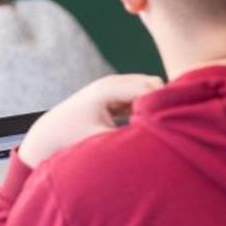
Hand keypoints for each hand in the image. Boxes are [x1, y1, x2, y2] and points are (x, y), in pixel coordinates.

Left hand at [18, 73, 163, 167]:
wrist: (47, 136)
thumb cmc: (71, 140)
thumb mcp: (100, 143)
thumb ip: (128, 141)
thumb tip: (155, 144)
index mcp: (108, 89)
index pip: (149, 88)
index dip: (165, 105)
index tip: (177, 126)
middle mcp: (112, 82)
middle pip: (153, 83)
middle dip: (164, 102)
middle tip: (176, 127)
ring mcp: (114, 87)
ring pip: (149, 89)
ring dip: (156, 105)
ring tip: (165, 128)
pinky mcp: (115, 95)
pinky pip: (141, 96)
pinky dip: (148, 108)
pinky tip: (153, 127)